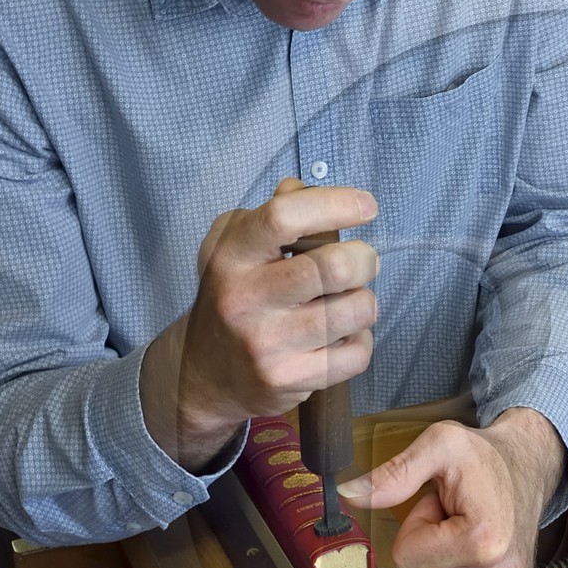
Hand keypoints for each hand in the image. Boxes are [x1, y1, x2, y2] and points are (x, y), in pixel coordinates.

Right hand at [142, 178, 377, 470]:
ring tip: (347, 302)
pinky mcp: (289, 380)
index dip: (335, 204)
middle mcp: (245, 299)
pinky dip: (361, 340)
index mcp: (231, 256)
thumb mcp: (233, 247)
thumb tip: (301, 188)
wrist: (202, 374)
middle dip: (364, 258)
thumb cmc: (232, 298)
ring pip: (356, 310)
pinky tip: (341, 337)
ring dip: (364, 301)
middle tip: (362, 261)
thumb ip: (270, 214)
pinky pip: (356, 353)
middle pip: (334, 267)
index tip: (366, 206)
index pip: (285, 216)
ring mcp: (267, 344)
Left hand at [338, 409, 565, 567]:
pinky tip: (472, 554)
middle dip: (421, 554)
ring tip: (460, 536)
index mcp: (485, 541)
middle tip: (448, 524)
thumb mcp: (439, 445)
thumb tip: (348, 496)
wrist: (528, 469)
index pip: (404, 558)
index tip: (442, 508)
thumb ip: (394, 473)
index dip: (415, 527)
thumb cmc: (484, 458)